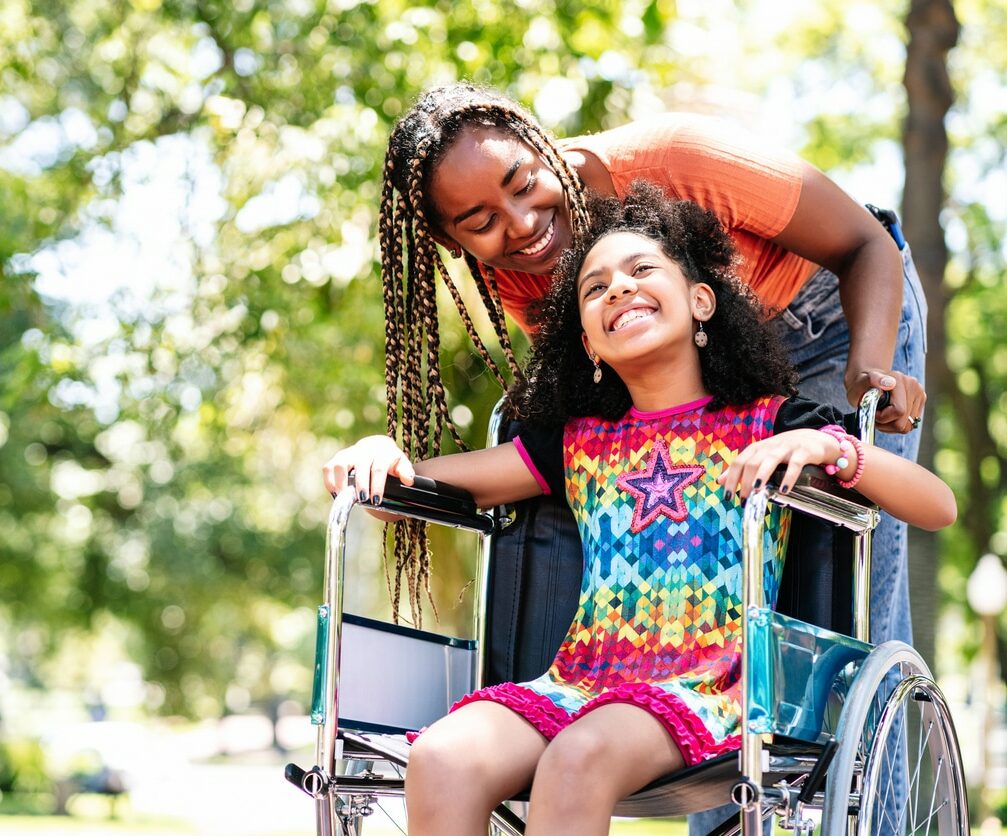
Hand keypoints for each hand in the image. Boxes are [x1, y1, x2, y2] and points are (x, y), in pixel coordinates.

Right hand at [321, 436, 415, 501]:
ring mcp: (349, 452)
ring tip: (345, 498)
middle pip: (360, 466)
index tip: (375, 500)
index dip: (377, 485)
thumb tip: (409, 480)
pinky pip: (328, 467)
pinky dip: (329, 481)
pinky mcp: (338, 457)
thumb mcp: (401, 465)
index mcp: (383, 452)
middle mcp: (365, 450)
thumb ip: (406, 472)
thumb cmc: (390, 462)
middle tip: (362, 500)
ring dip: (341, 482)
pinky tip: (335, 494)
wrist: (378, 448)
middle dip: (361, 485)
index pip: (379, 468)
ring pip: (340, 464)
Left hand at [718, 429, 842, 499]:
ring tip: (756, 491)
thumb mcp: (761, 457)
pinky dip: (789, 477)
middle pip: (752, 462)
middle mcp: (769, 446)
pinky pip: (795, 465)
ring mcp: (786, 448)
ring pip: (770, 460)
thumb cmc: (784, 451)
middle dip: (745, 481)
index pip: (739, 462)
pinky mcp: (803, 452)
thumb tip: (720, 481)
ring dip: (762, 476)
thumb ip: (741, 468)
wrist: (814, 439)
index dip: (731, 478)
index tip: (728, 496)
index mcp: (757, 449)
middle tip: (744, 500)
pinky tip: (784, 490)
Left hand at [845, 369, 925, 433]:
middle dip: (887, 423)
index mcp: (899, 380)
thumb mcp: (859, 383)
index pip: (899, 411)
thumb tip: (889, 383)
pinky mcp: (921, 401)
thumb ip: (871, 381)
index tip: (872, 412)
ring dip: (892, 425)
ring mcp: (919, 393)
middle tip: (875, 415)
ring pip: (909, 425)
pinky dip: (898, 423)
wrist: (868, 380)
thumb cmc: (861, 384)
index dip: (883, 418)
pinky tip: (889, 415)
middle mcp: (913, 385)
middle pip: (905, 422)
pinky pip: (911, 424)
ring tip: (881, 414)